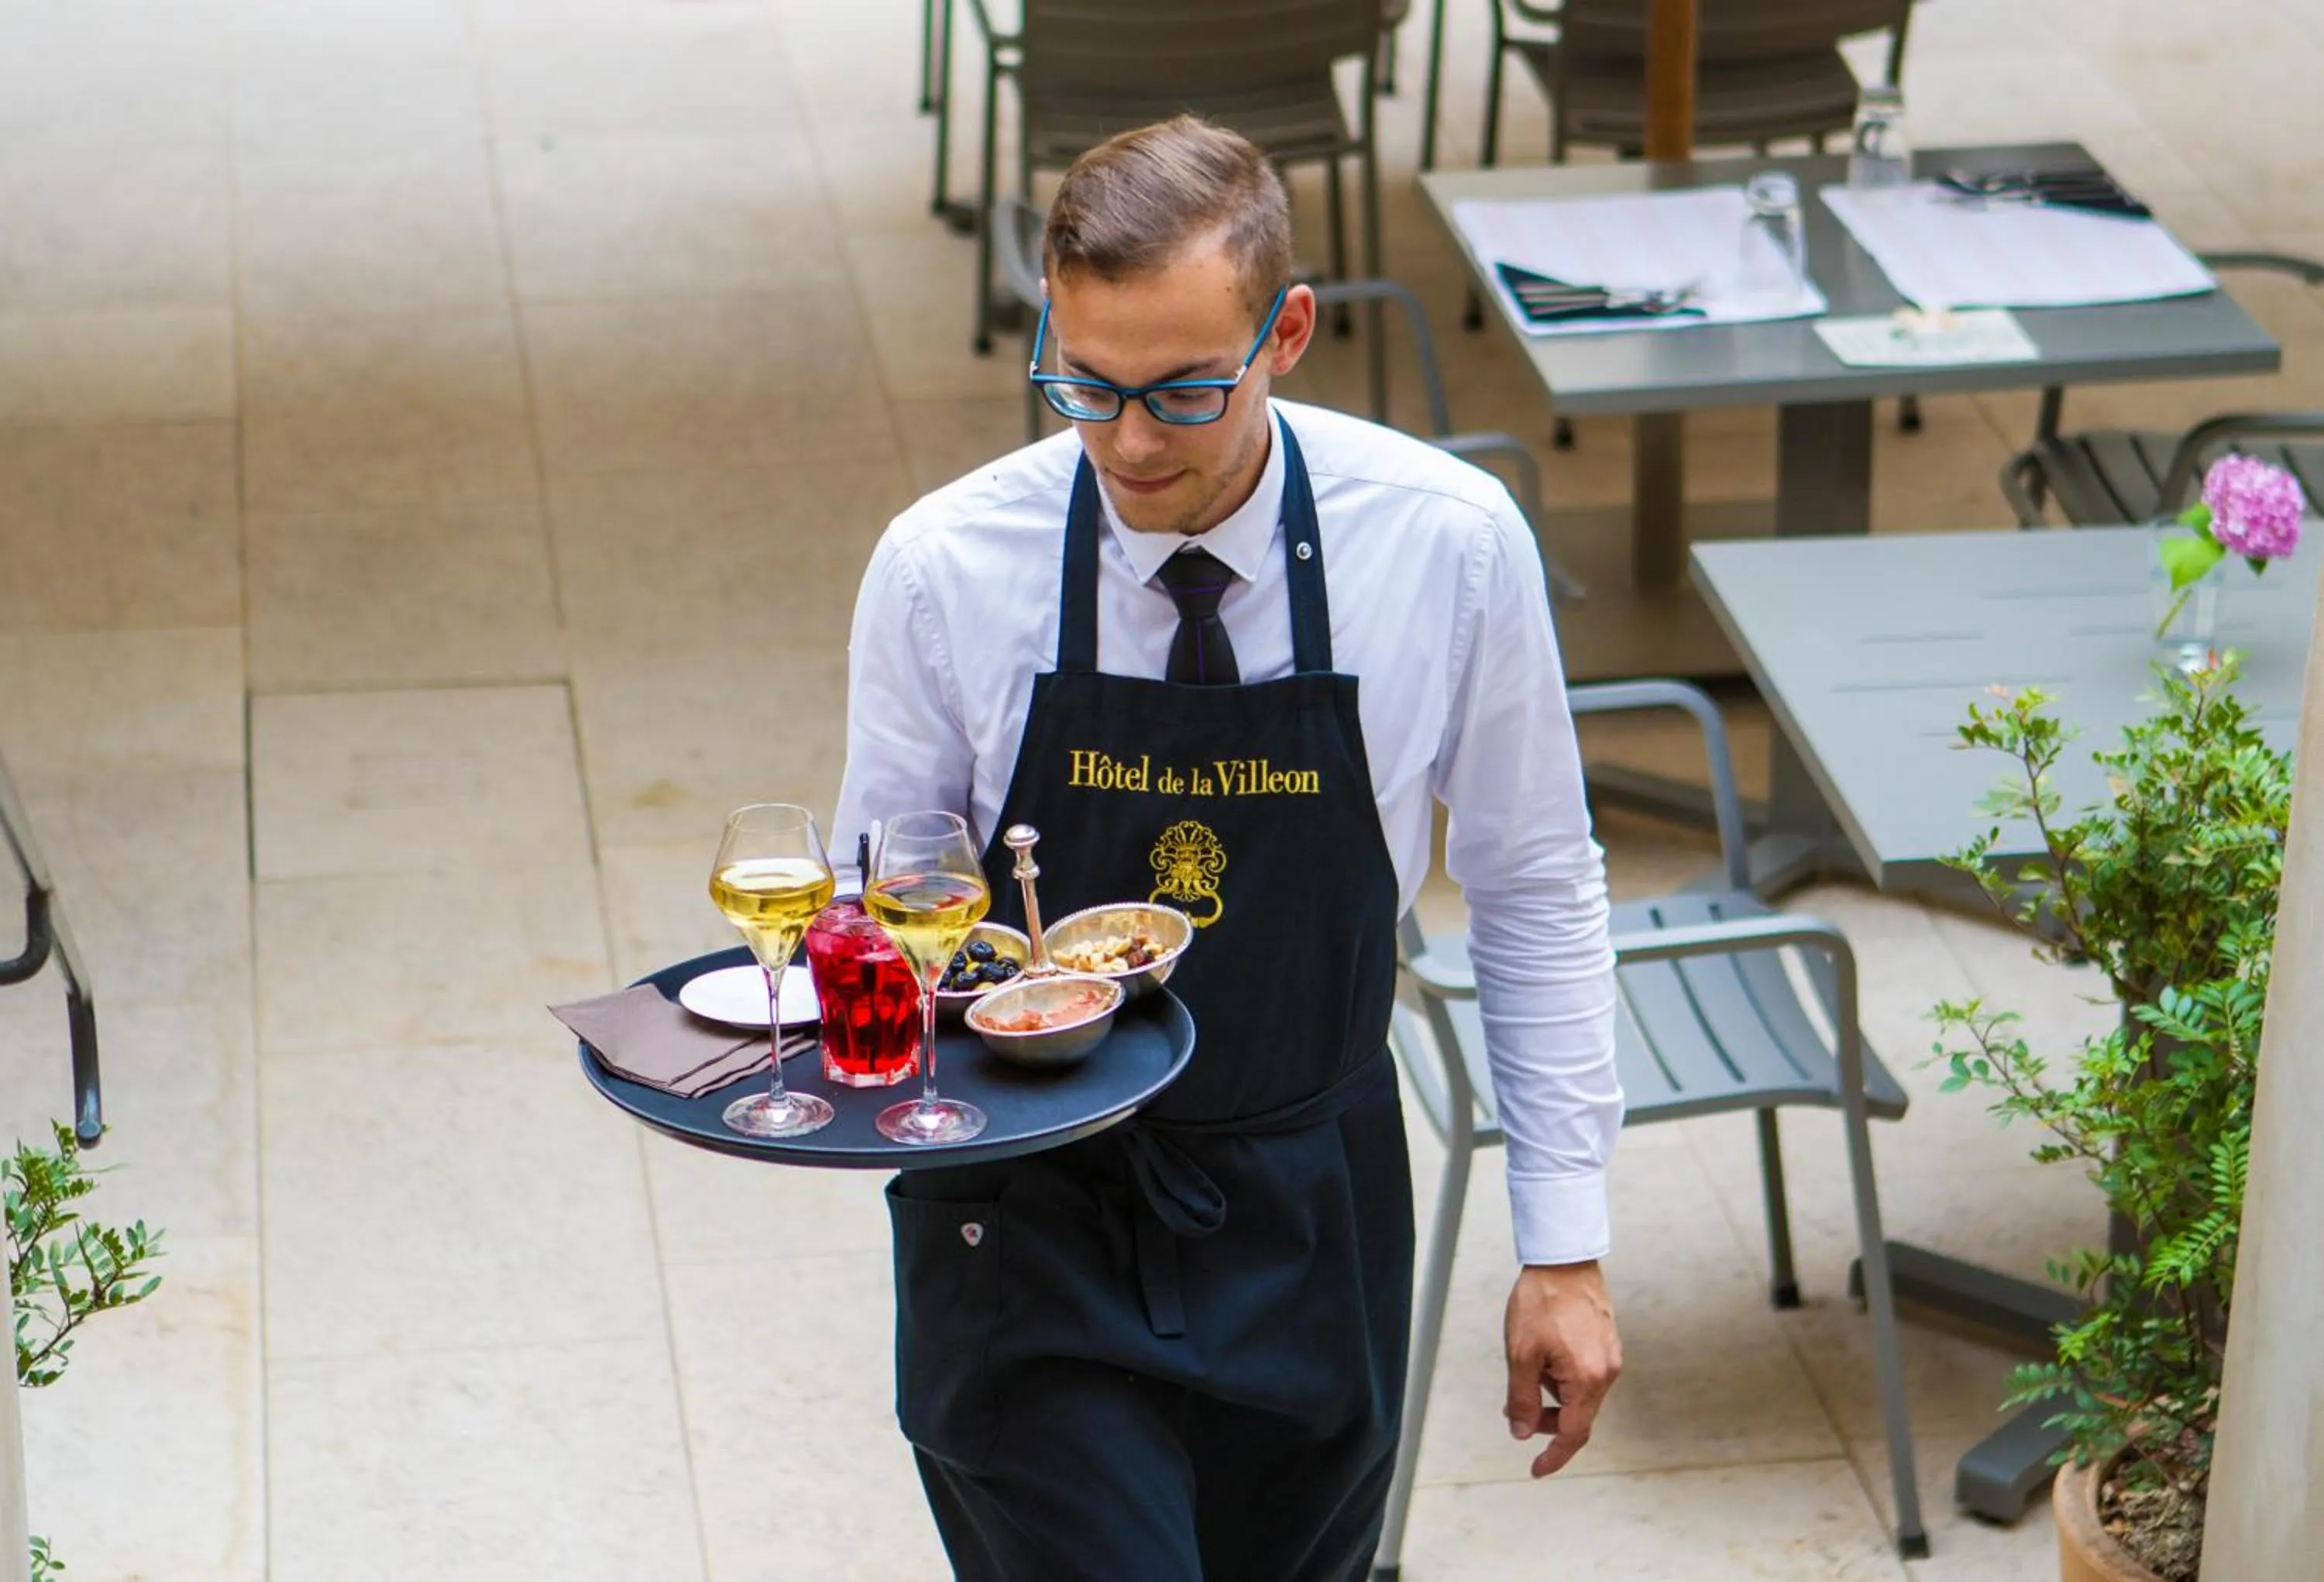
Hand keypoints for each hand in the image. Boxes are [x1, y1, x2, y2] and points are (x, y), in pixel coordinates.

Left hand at [1503, 1261, 1620, 1478]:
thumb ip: (1523, 1398)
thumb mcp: (1521, 1354)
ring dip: (1552, 1395)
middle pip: (1578, 1416)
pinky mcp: (1607, 1342)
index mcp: (1587, 1379)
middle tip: (1515, 1412)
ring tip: (1525, 1371)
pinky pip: (1584, 1374)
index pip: (1574, 1433)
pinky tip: (1542, 1358)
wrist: (1564, 1259)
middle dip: (1546, 1421)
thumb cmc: (1541, 1302)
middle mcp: (1607, 1372)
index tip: (1536, 1469)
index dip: (1554, 1456)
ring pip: (1580, 1394)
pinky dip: (1562, 1377)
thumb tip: (1523, 1433)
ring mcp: (1610, 1356)